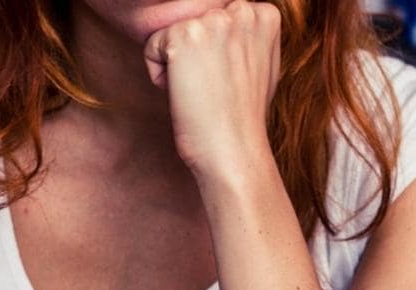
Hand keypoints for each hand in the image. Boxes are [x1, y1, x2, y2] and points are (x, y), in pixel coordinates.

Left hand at [143, 0, 281, 177]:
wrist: (235, 149)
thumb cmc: (244, 116)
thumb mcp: (261, 63)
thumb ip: (248, 35)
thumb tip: (232, 22)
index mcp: (264, 13)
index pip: (216, 19)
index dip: (216, 54)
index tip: (229, 80)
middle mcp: (242, 9)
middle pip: (194, 24)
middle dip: (196, 56)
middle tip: (215, 88)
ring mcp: (213, 20)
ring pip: (173, 34)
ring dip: (179, 65)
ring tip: (203, 90)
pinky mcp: (183, 35)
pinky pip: (152, 47)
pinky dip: (160, 76)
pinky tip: (186, 93)